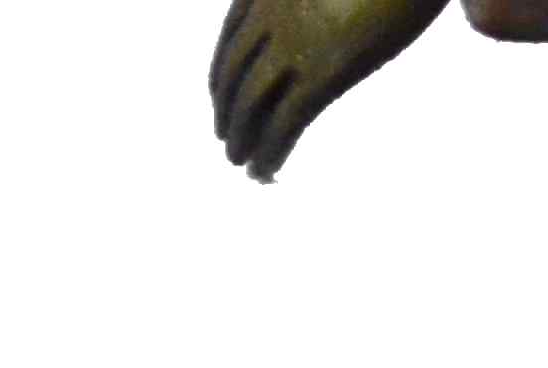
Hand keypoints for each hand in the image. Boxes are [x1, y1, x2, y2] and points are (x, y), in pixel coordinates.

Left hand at [212, 0, 445, 182]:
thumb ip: (321, 3)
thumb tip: (329, 26)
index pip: (230, 38)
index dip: (219, 77)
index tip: (218, 100)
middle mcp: (272, 11)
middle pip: (233, 74)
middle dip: (227, 113)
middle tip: (228, 142)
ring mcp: (295, 40)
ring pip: (250, 103)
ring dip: (241, 139)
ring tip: (242, 164)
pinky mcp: (325, 70)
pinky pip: (285, 121)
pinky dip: (269, 151)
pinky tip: (266, 170)